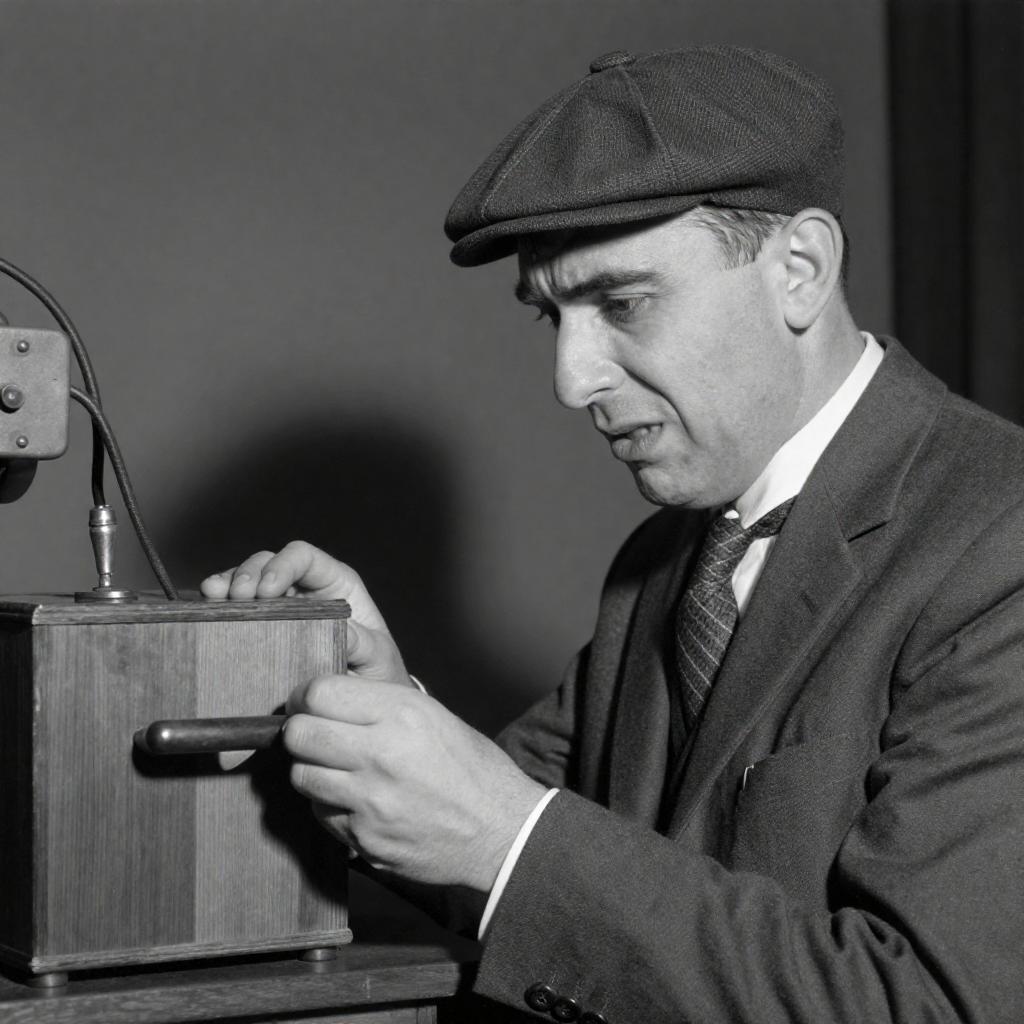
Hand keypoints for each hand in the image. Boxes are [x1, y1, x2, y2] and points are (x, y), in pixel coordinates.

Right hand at [200, 541, 407, 684]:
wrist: (359, 707)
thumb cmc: (374, 672)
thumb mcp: (376, 656)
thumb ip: (362, 643)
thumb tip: (341, 631)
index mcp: (334, 585)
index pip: (304, 557)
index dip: (282, 564)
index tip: (267, 591)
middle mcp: (303, 590)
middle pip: (267, 563)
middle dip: (248, 574)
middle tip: (237, 598)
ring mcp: (278, 609)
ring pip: (245, 581)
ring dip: (226, 585)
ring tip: (214, 598)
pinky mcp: (259, 631)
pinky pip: (233, 609)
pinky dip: (217, 605)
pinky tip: (206, 609)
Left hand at [284, 675, 548, 891]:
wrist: (501, 830)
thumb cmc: (471, 768)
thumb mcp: (433, 715)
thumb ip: (378, 704)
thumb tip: (324, 697)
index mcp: (402, 714)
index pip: (320, 692)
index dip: (307, 695)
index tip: (309, 701)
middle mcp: (381, 754)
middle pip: (299, 734)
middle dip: (300, 731)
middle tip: (314, 734)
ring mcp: (370, 801)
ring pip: (301, 776)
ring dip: (312, 770)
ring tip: (335, 769)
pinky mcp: (364, 839)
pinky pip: (322, 814)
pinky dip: (330, 805)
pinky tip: (355, 800)